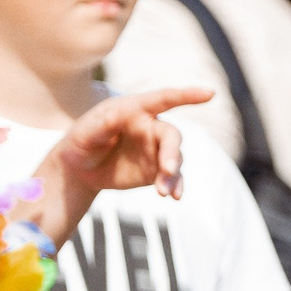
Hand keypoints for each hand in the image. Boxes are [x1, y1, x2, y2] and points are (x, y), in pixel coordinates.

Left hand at [36, 87, 214, 233]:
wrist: (80, 167)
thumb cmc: (81, 140)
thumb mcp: (85, 131)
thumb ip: (101, 124)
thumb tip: (116, 115)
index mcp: (134, 109)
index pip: (162, 99)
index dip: (186, 95)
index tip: (210, 93)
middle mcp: (151, 127)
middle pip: (171, 136)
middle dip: (172, 152)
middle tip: (168, 169)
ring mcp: (156, 150)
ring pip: (175, 159)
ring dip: (172, 175)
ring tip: (163, 192)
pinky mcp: (157, 170)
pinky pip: (173, 178)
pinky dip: (176, 186)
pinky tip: (175, 197)